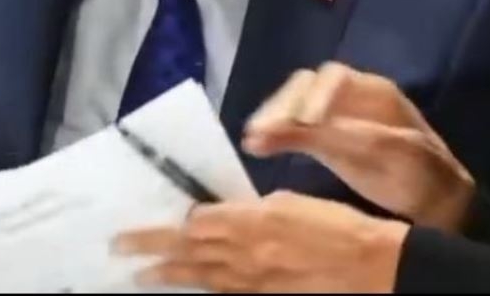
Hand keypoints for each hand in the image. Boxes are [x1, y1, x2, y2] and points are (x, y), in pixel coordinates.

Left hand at [114, 191, 406, 292]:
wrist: (370, 266)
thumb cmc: (335, 225)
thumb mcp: (292, 203)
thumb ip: (255, 210)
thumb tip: (229, 214)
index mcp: (253, 222)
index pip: (198, 224)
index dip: (168, 227)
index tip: (145, 226)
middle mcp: (245, 254)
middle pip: (189, 252)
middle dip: (151, 250)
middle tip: (118, 249)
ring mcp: (253, 282)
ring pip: (201, 277)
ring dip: (168, 274)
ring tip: (140, 274)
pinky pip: (226, 293)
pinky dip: (205, 288)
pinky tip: (189, 287)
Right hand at [242, 63, 475, 230]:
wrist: (438, 206)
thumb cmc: (422, 177)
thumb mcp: (392, 154)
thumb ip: (349, 136)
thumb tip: (301, 125)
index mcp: (373, 91)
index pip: (333, 78)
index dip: (313, 97)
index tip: (300, 124)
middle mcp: (351, 96)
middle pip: (307, 86)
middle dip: (283, 106)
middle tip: (260, 131)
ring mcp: (336, 117)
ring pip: (296, 104)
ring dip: (273, 118)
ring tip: (252, 138)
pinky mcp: (326, 139)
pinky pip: (295, 127)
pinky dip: (275, 134)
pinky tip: (257, 145)